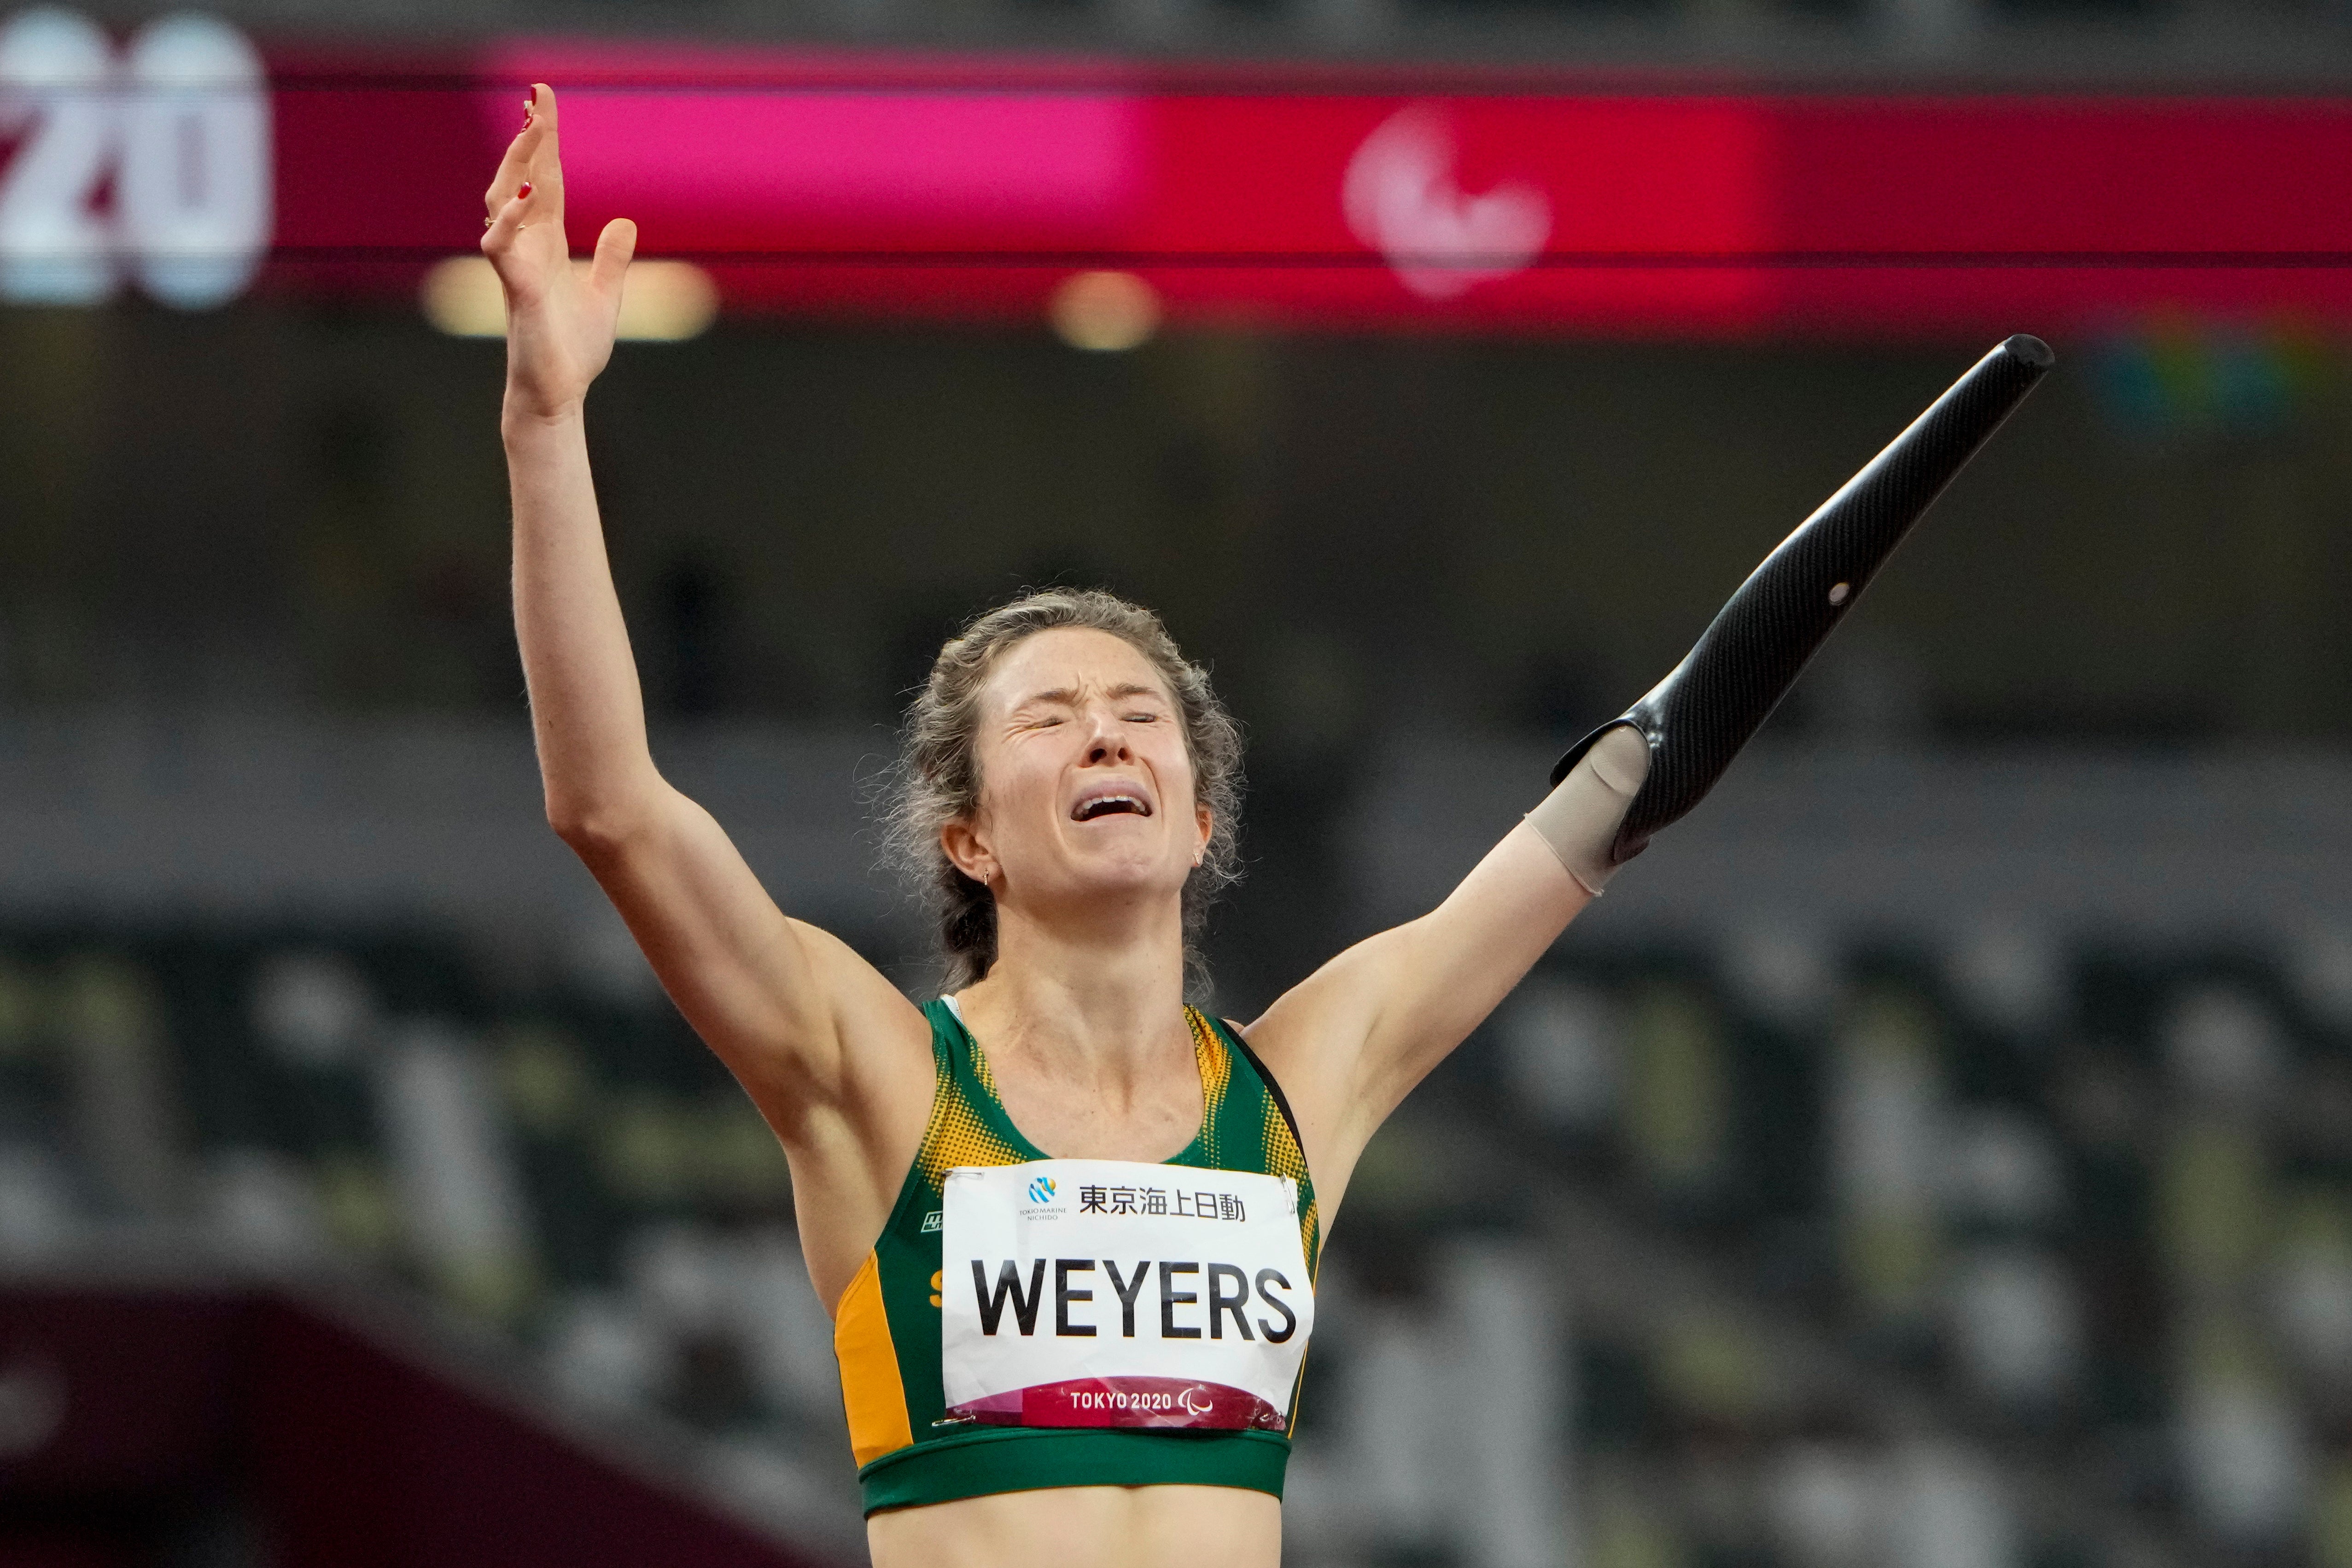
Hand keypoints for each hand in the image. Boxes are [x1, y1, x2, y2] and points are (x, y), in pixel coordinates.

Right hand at [482, 83, 637, 422]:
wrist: (559, 395)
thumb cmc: (573, 349)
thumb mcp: (605, 295)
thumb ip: (611, 259)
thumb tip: (624, 222)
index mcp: (547, 245)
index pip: (544, 181)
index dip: (544, 141)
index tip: (543, 100)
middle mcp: (526, 248)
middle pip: (521, 180)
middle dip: (529, 139)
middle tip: (537, 97)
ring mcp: (516, 268)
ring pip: (502, 204)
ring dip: (515, 166)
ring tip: (531, 131)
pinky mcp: (515, 293)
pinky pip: (502, 249)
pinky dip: (509, 222)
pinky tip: (522, 197)